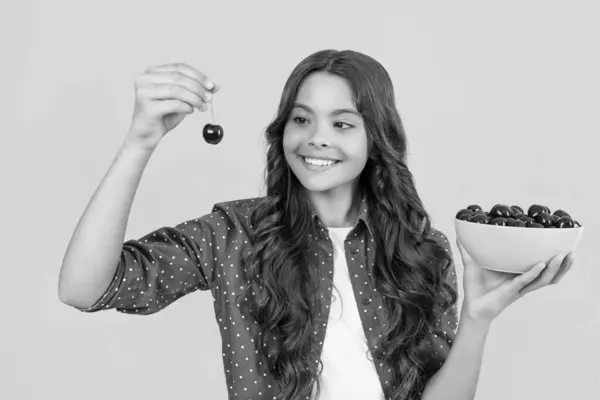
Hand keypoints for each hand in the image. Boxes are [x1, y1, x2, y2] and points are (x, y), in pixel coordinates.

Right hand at [127, 63, 219, 148]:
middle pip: (178, 77)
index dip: (198, 75)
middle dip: (198, 87)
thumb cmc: (164, 116)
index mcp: (151, 72)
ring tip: (203, 106)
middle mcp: (144, 79)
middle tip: (210, 98)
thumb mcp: (182, 99)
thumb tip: (216, 84)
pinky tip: (190, 111)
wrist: (145, 136)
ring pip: (176, 90)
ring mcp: (143, 92)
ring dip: (194, 98)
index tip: (212, 85)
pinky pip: (173, 104)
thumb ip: (196, 90)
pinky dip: (186, 107)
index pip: (179, 68)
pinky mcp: (146, 106)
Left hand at [456, 241, 575, 323]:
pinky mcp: (511, 291)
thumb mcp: (472, 264)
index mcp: (518, 275)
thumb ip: (468, 249)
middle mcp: (522, 282)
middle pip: (550, 275)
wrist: (470, 306)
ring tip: (562, 256)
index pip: (542, 267)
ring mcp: (519, 287)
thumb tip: (461, 234)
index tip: (562, 247)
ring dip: (555, 269)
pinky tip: (541, 265)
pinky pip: (526, 281)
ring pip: (543, 280)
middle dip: (563, 266)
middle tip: (572, 252)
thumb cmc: (475, 288)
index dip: (554, 260)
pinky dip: (534, 273)